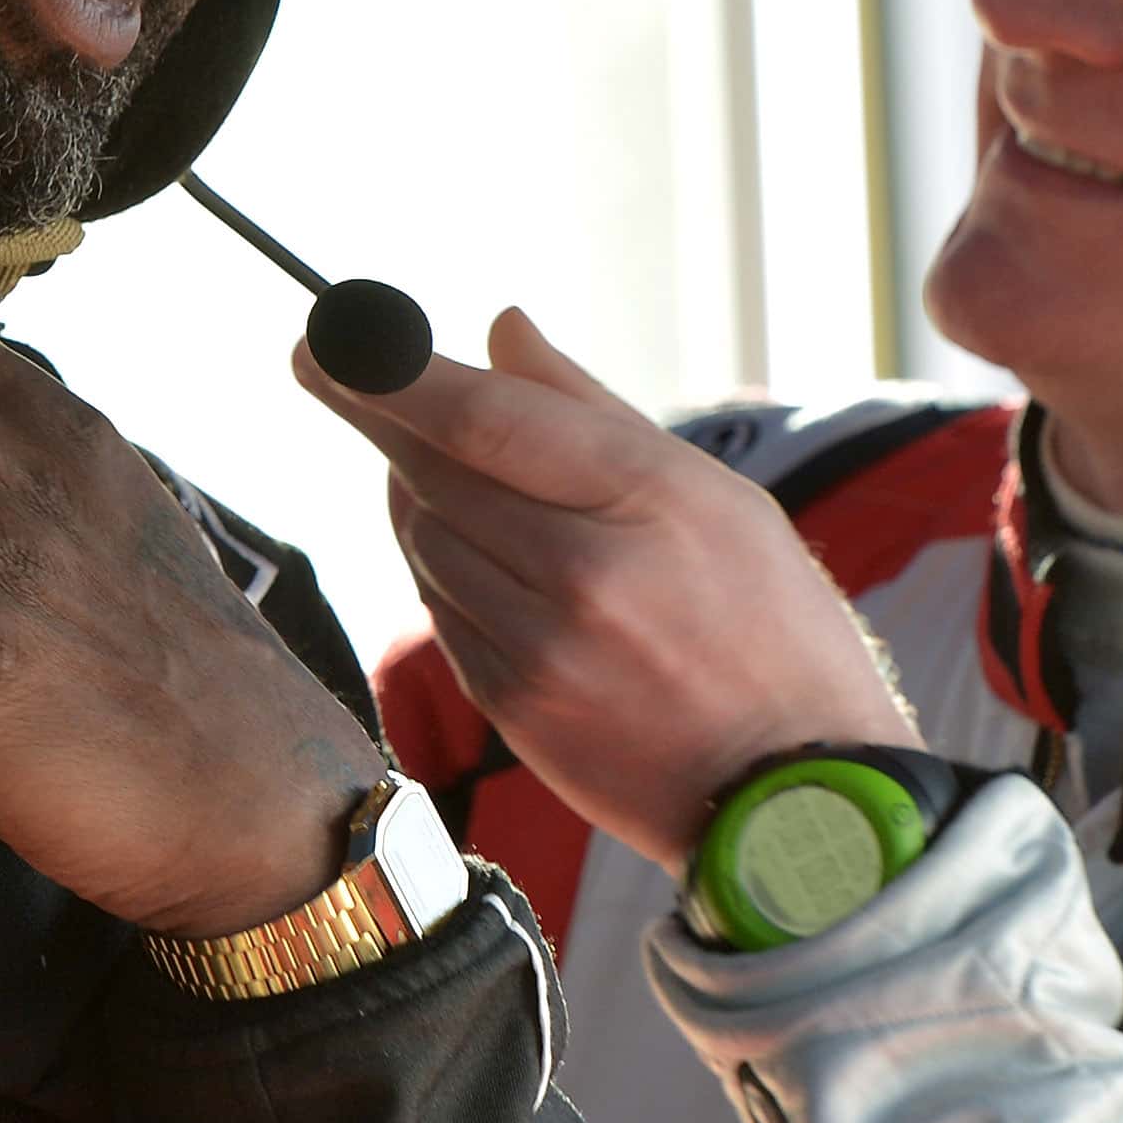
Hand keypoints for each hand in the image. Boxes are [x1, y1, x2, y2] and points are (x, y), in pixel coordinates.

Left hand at [300, 309, 915, 870]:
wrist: (798, 796)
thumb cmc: (773, 626)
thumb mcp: (718, 496)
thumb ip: (591, 408)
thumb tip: (500, 327)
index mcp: (646, 498)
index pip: (480, 417)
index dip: (386, 370)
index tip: (325, 336)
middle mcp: (583, 573)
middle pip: (430, 472)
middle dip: (380, 419)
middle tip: (341, 376)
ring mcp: (541, 649)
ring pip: (424, 541)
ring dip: (419, 498)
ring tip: (450, 474)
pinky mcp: (513, 708)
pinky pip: (439, 611)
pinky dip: (442, 570)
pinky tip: (480, 557)